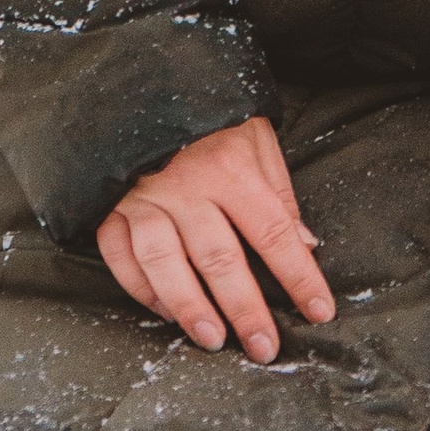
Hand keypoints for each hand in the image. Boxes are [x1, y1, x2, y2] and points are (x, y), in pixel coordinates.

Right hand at [96, 115, 337, 360]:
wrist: (140, 81)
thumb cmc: (209, 113)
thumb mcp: (254, 135)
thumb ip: (278, 190)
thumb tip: (304, 242)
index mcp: (230, 166)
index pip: (273, 232)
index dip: (299, 276)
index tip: (319, 311)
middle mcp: (187, 186)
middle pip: (221, 259)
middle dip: (246, 310)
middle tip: (264, 349)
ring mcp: (143, 198)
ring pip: (166, 265)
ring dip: (190, 308)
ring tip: (212, 340)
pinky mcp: (109, 207)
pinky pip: (121, 259)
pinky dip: (141, 290)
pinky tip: (164, 311)